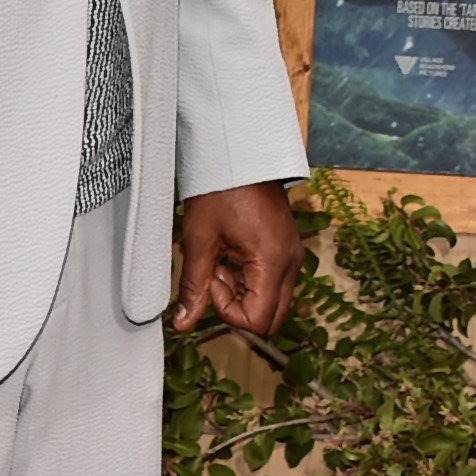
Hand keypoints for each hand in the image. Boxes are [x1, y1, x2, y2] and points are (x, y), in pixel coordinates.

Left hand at [169, 180, 301, 339]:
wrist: (239, 153)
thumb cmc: (220, 188)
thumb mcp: (199, 238)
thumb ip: (194, 285)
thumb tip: (183, 322)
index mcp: (273, 262)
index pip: (258, 321)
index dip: (227, 311)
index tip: (212, 279)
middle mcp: (290, 264)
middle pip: (270, 317)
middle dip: (237, 306)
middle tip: (215, 273)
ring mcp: (292, 256)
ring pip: (270, 300)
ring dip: (242, 291)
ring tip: (220, 258)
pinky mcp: (286, 249)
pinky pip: (272, 281)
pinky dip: (249, 278)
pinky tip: (229, 252)